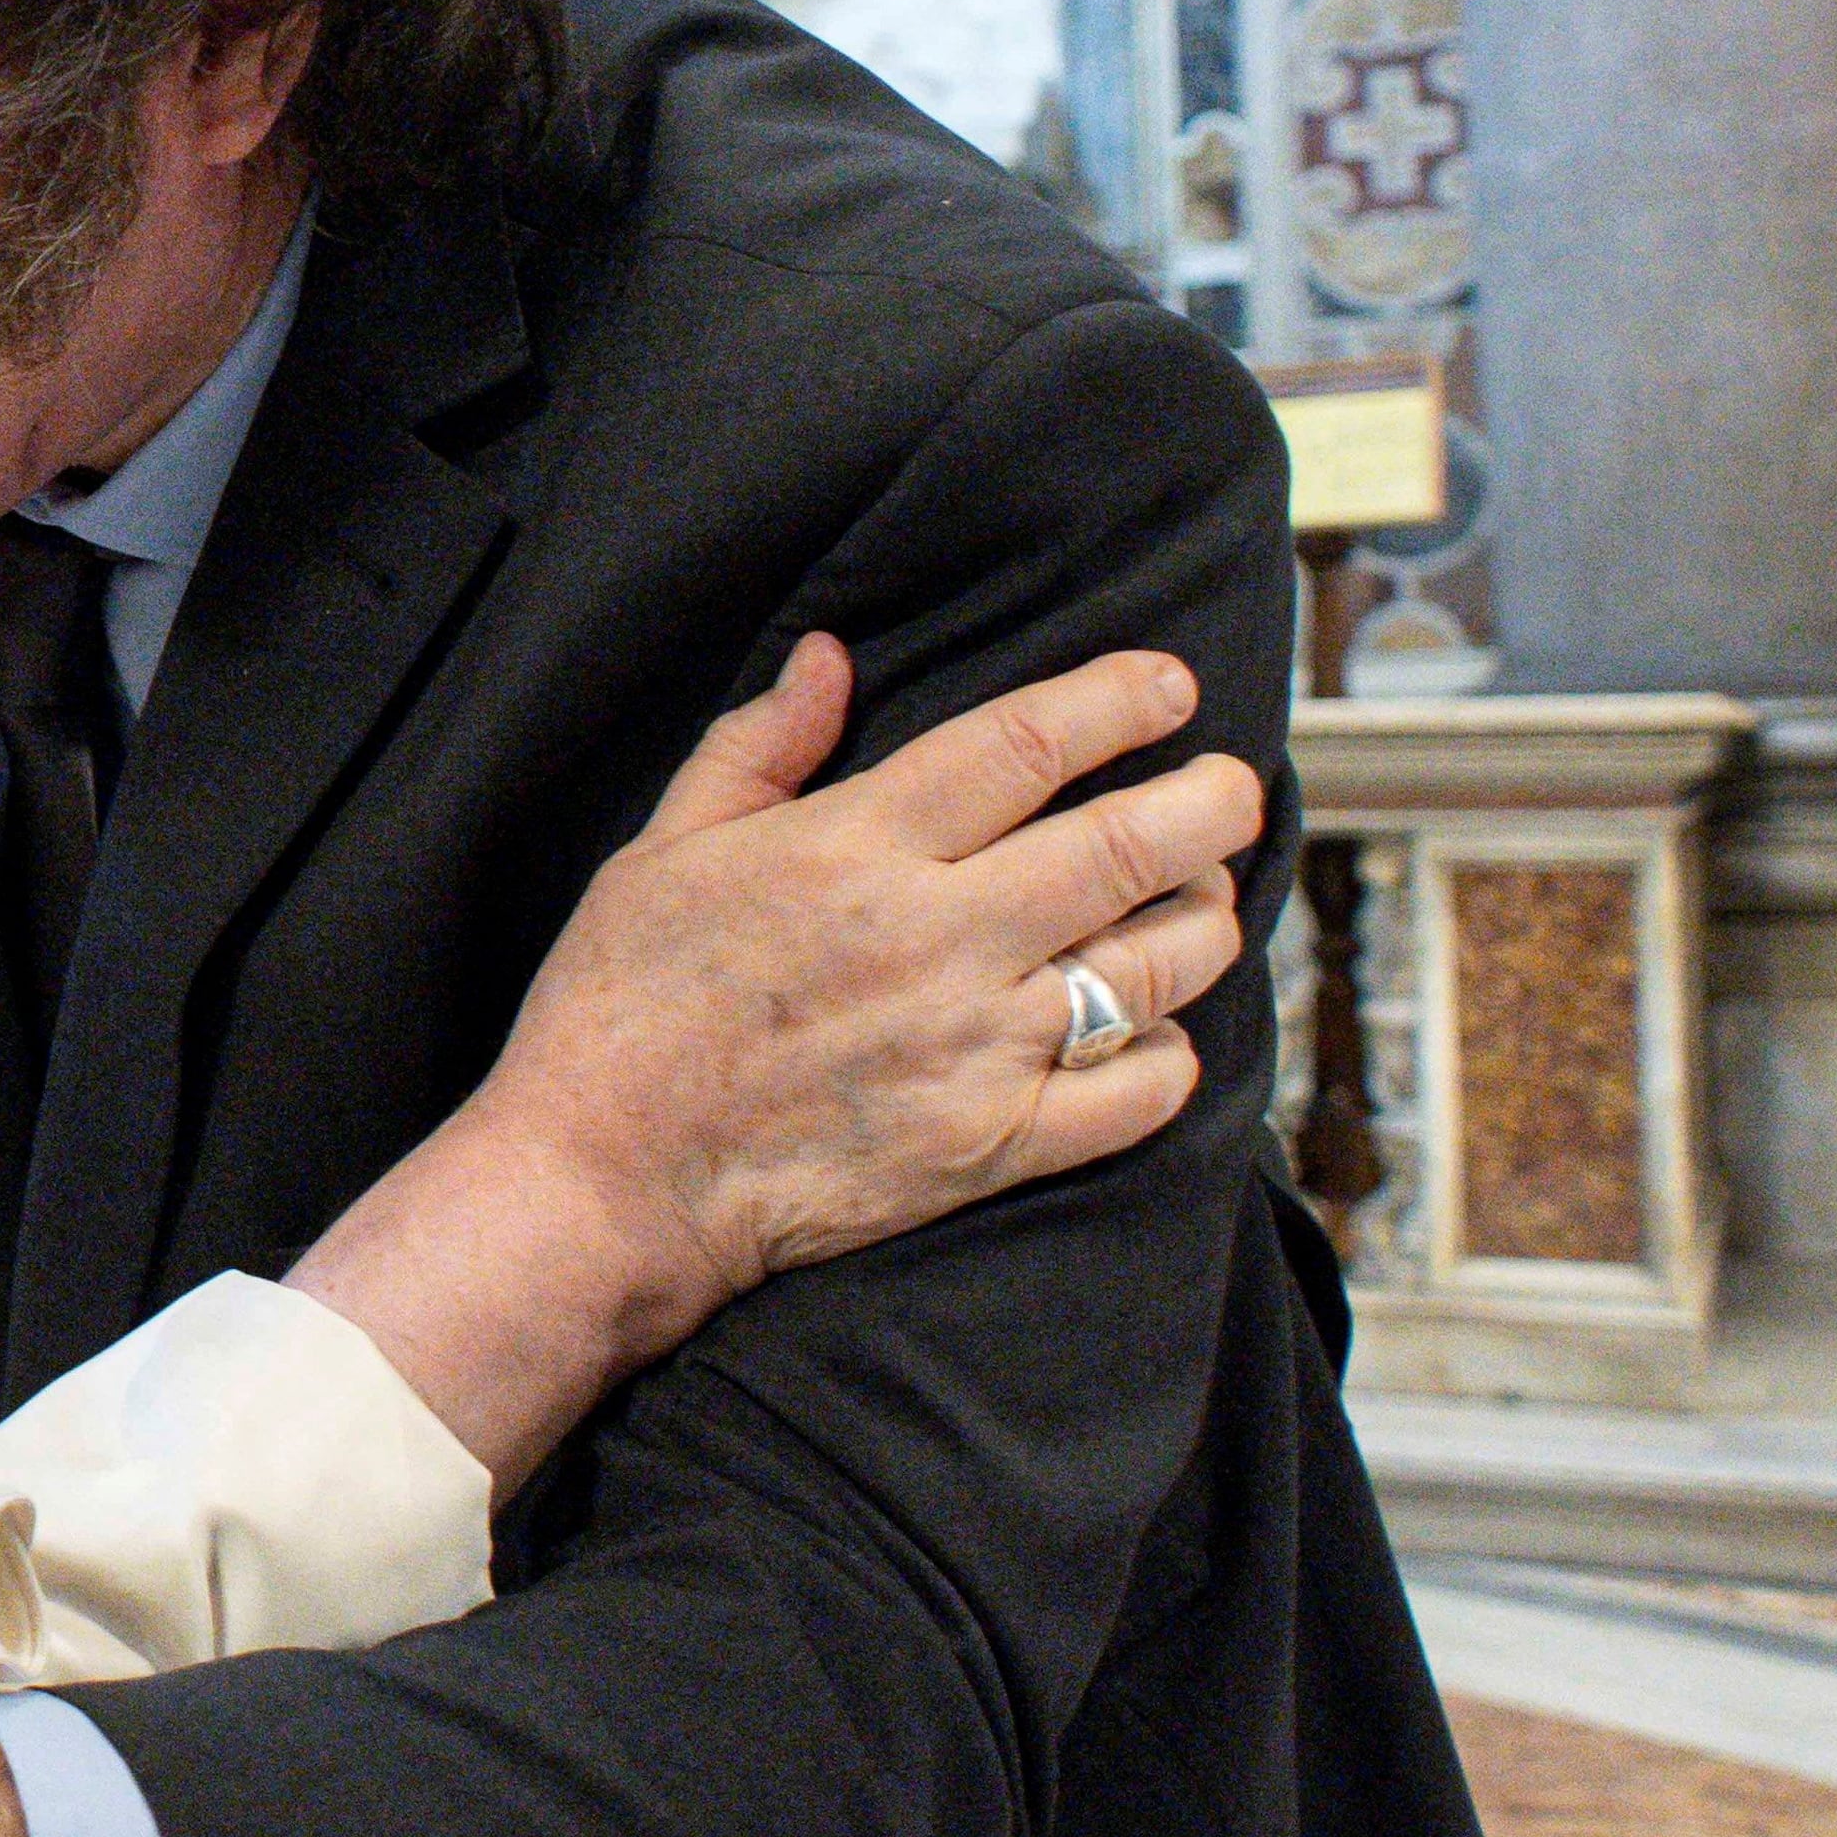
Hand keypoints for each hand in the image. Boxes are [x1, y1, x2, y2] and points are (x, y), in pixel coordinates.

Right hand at [298, 637, 1261, 1481]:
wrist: (604, 1179)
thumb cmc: (619, 1006)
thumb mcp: (662, 848)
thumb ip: (758, 747)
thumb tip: (830, 656)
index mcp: (857, 844)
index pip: (1032, 743)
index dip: (1121, 700)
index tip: (1169, 689)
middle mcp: (938, 934)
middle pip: (1134, 843)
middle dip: (1212, 801)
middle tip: (1232, 788)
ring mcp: (978, 1045)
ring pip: (1160, 964)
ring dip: (1207, 918)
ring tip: (1202, 897)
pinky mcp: (994, 1144)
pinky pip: (1140, 1094)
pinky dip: (1172, 1054)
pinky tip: (1153, 1030)